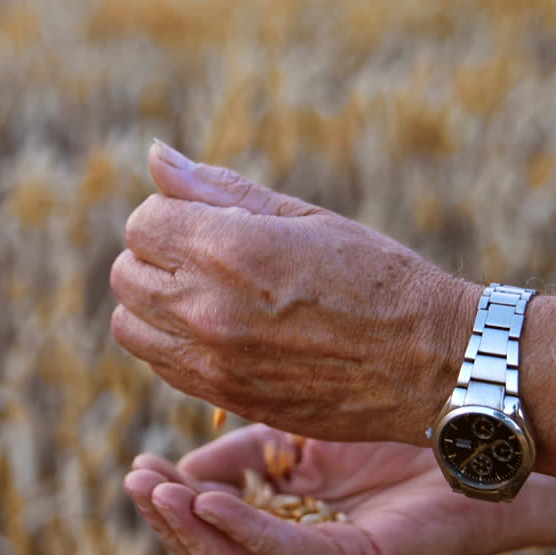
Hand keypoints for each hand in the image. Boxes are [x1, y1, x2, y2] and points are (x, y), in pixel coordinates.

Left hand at [110, 141, 478, 442]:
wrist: (430, 363)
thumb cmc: (377, 277)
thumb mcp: (303, 216)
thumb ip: (219, 189)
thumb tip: (155, 156)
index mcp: (228, 251)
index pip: (142, 222)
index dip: (170, 215)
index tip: (207, 221)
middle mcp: (208, 309)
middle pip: (125, 273)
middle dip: (156, 255)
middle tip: (207, 255)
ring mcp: (212, 361)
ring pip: (129, 325)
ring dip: (154, 303)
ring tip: (207, 294)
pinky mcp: (223, 398)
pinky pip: (160, 365)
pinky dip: (171, 343)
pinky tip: (217, 330)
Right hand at [123, 425, 534, 554]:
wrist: (480, 429)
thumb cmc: (397, 426)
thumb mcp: (301, 431)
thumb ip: (248, 450)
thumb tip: (183, 469)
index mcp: (286, 523)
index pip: (212, 527)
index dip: (170, 501)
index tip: (135, 466)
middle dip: (169, 522)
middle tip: (134, 483)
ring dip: (192, 534)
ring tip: (156, 495)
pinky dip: (243, 533)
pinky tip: (207, 502)